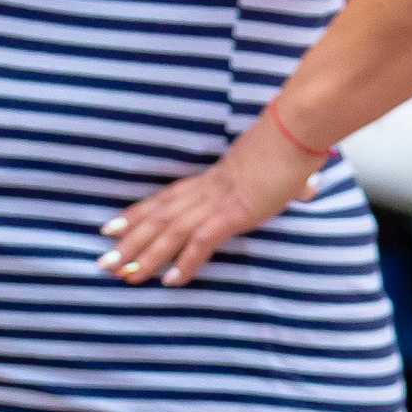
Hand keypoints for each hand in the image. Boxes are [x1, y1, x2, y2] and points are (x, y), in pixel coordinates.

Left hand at [101, 124, 317, 287]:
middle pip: (158, 217)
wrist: (296, 130)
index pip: (164, 198)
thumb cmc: (292, 144)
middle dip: (129, 242)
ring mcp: (218, 201)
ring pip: (171, 232)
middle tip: (104, 262)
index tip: (110, 228)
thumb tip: (308, 185)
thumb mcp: (278, 165)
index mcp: (211, 178)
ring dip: (146, 256)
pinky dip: (185, 262)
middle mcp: (206, 190)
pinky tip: (172, 282)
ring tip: (124, 276)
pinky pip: (202, 242)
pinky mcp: (234, 213)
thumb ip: (285, 179)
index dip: (135, 214)